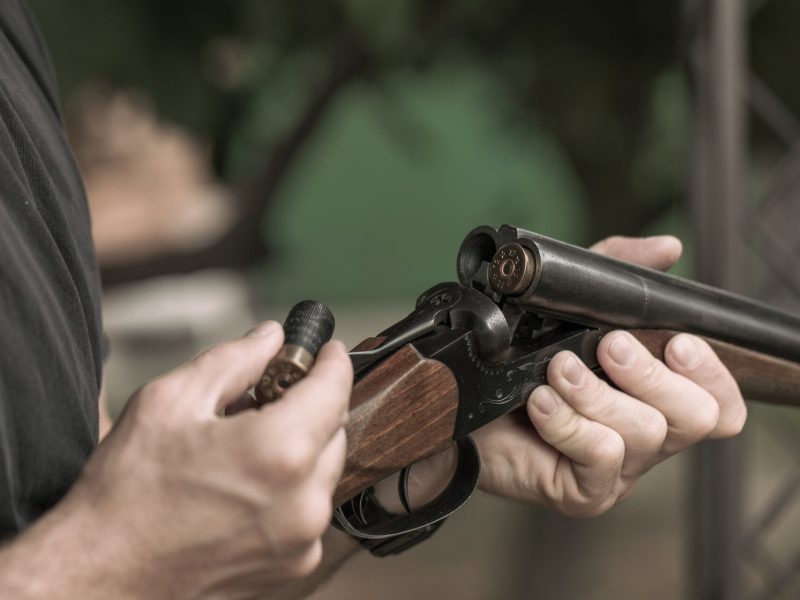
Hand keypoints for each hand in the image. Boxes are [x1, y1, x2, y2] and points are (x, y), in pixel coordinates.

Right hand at [55, 323, 351, 597]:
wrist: (100, 577)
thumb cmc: (126, 495)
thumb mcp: (171, 402)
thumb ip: (234, 361)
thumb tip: (270, 339)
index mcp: (280, 451)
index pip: (335, 389)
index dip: (332, 362)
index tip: (326, 350)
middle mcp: (304, 500)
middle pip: (334, 430)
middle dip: (311, 404)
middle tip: (272, 392)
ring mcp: (302, 540)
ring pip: (324, 470)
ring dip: (302, 446)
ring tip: (248, 440)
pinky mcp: (293, 566)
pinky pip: (309, 508)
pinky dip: (292, 487)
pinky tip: (247, 480)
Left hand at [471, 235, 746, 515]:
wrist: (461, 406)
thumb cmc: (520, 361)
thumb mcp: (568, 305)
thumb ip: (617, 274)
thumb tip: (668, 248)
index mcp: (655, 396)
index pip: (721, 402)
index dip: (711, 373)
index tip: (675, 342)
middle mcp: (646, 435)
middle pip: (695, 417)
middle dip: (652, 375)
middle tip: (609, 347)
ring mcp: (618, 469)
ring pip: (644, 432)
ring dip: (596, 393)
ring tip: (556, 369)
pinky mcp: (584, 491)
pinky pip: (600, 456)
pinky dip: (568, 421)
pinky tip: (538, 402)